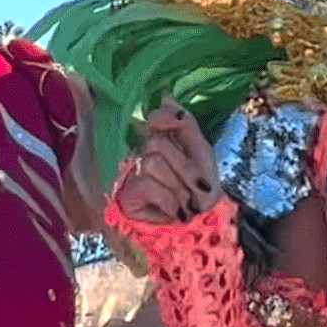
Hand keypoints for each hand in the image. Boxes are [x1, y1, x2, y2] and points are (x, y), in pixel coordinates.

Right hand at [118, 98, 221, 224]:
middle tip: (195, 190)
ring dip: (179, 188)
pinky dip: (169, 201)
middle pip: (157, 143)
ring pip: (153, 163)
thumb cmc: (202, 191)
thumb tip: (164, 96)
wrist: (202, 229)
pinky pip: (148, 186)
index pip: (157, 116)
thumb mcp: (201, 154)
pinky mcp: (125, 197)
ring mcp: (129, 175)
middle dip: (186, 169)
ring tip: (185, 204)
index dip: (166, 117)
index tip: (172, 126)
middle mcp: (140, 154)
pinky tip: (173, 213)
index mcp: (159, 140)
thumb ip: (184, 124)